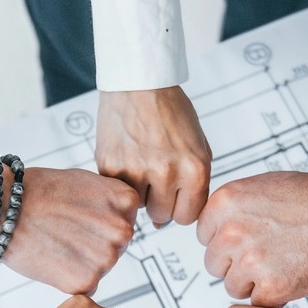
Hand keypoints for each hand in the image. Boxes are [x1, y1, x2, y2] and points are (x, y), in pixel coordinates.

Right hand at [0, 166, 138, 294]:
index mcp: (126, 202)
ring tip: (57, 243)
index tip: (80, 215)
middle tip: (65, 232)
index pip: (125, 220)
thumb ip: (110, 202)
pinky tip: (53, 258)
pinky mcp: (86, 281)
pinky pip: (86, 285)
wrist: (4, 208)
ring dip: (82, 261)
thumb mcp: (87, 181)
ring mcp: (106, 258)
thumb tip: (122, 221)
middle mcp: (122, 230)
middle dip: (94, 243)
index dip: (100, 220)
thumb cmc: (40, 190)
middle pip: (116, 246)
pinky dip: (70, 277)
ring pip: (102, 267)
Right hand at [96, 87, 211, 225]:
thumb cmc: (171, 113)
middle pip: (162, 215)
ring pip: (138, 206)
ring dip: (139, 190)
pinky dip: (121, 179)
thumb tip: (161, 224)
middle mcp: (166, 172)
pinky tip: (126, 157)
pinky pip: (117, 190)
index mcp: (195, 169)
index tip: (175, 193)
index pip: (187, 216)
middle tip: (156, 174)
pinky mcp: (109, 165)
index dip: (180, 206)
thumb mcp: (197, 146)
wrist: (138, 84)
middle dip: (159, 200)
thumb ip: (190, 187)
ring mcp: (135, 170)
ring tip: (141, 162)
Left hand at [196, 159, 307, 306]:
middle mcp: (230, 231)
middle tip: (268, 253)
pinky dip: (274, 295)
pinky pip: (256, 302)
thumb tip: (213, 227)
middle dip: (236, 263)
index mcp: (224, 203)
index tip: (249, 239)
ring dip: (253, 281)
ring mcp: (249, 260)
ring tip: (282, 263)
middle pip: (214, 263)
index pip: (204, 235)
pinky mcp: (270, 287)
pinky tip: (292, 275)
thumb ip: (233, 208)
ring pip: (232, 285)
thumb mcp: (262, 186)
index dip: (227, 241)